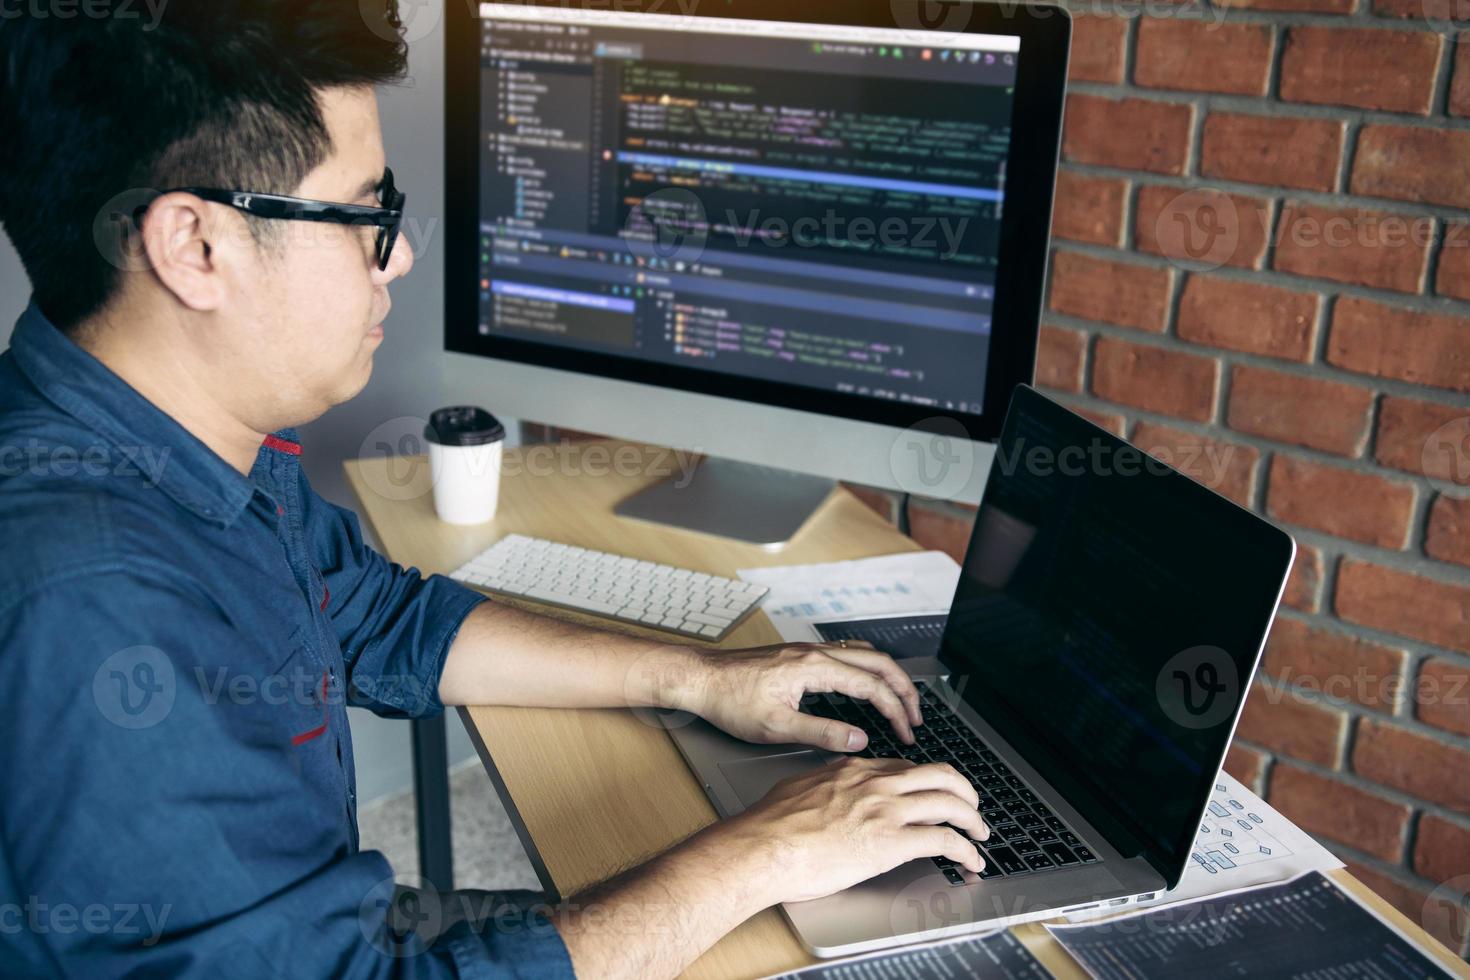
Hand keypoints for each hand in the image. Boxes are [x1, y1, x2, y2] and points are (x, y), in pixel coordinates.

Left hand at [674, 641, 922, 751]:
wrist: (700, 679)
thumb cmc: (729, 701)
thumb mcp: (776, 727)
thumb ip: (822, 733)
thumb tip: (859, 739)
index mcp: (814, 668)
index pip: (872, 687)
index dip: (895, 712)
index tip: (906, 733)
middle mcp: (815, 652)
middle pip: (878, 663)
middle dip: (904, 689)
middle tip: (916, 716)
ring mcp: (807, 650)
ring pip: (864, 654)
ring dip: (887, 675)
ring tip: (900, 700)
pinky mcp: (798, 654)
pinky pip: (846, 653)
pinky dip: (867, 668)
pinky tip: (865, 682)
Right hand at [718, 756, 988, 904]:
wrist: (764, 846)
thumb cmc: (770, 826)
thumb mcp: (798, 788)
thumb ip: (821, 786)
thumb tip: (822, 793)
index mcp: (853, 769)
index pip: (904, 768)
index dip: (925, 782)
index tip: (930, 794)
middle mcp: (876, 783)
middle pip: (939, 774)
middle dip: (963, 789)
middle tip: (970, 805)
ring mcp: (887, 810)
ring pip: (950, 802)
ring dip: (973, 819)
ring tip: (979, 833)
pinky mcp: (894, 842)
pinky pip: (944, 840)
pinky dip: (965, 851)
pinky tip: (970, 861)